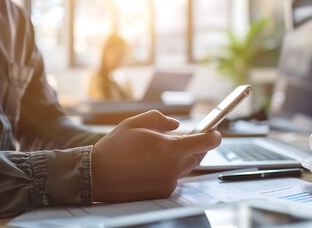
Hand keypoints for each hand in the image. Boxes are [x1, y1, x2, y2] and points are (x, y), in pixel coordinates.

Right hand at [91, 110, 221, 202]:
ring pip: (184, 167)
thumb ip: (160, 119)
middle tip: (179, 140)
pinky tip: (148, 167)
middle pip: (197, 156)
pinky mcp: (162, 192)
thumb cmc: (114, 147)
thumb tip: (177, 125)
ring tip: (155, 154)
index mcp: (169, 148)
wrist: (96, 175)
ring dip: (177, 159)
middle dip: (193, 146)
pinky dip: (167, 171)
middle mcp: (173, 168)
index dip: (214, 136)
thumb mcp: (135, 123)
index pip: (205, 143)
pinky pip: (173, 179)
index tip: (215, 133)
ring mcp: (168, 182)